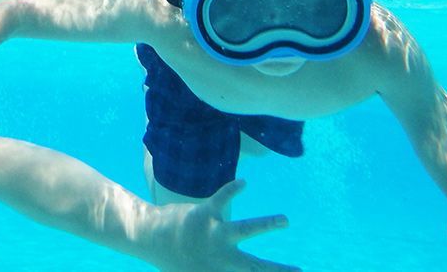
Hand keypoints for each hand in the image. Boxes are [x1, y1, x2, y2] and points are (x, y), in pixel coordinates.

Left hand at [152, 180, 298, 271]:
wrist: (147, 238)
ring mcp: (213, 236)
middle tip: (300, 271)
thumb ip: (215, 269)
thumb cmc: (174, 258)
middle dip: (278, 270)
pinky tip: (243, 183)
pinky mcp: (203, 215)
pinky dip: (232, 189)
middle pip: (255, 267)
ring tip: (284, 220)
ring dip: (266, 224)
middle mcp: (219, 259)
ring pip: (245, 229)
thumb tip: (236, 269)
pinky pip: (221, 199)